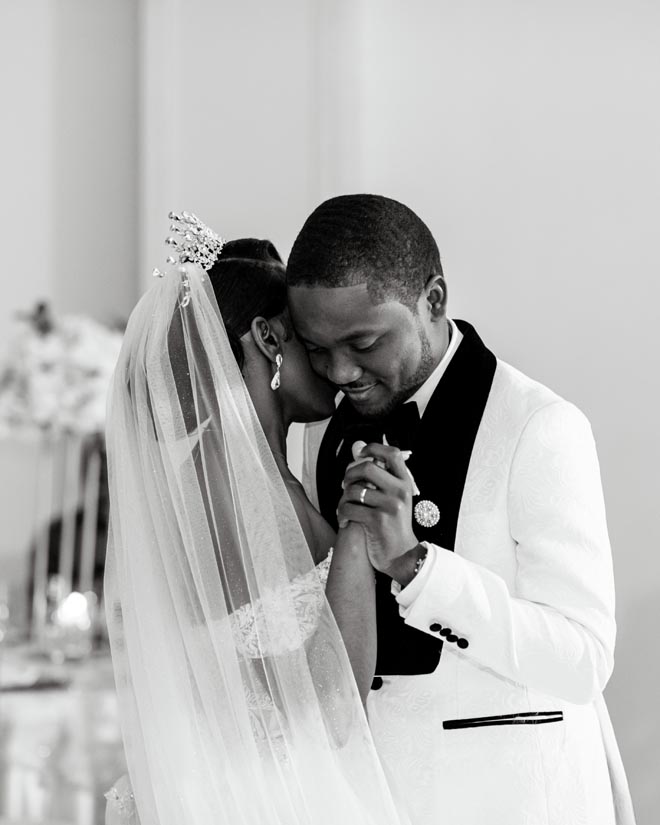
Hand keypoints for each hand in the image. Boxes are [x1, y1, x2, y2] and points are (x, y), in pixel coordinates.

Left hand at [338, 442, 419, 579]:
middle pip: (368, 467)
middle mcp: (400, 492)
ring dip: (343, 498)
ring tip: (345, 506)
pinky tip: (345, 520)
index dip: (373, 448)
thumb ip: (379, 475)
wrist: (401, 555)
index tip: (360, 454)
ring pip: (354, 490)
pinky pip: (349, 508)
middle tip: (346, 484)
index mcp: (405, 483)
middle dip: (350, 474)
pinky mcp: (377, 521)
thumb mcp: (394, 498)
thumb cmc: (394, 525)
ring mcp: (389, 506)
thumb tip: (356, 446)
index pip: (392, 454)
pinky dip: (342, 513)